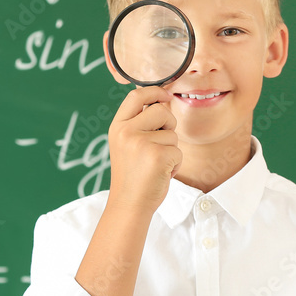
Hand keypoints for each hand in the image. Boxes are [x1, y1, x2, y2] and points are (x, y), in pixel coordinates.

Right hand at [106, 86, 181, 213]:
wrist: (128, 204)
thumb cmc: (132, 175)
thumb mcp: (127, 144)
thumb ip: (139, 124)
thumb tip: (163, 101)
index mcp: (117, 127)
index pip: (136, 96)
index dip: (154, 91)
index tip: (165, 95)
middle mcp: (126, 132)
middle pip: (161, 110)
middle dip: (169, 125)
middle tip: (160, 145)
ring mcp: (140, 143)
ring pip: (173, 134)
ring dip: (172, 150)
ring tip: (156, 165)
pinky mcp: (157, 156)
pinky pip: (178, 151)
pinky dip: (176, 164)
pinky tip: (161, 174)